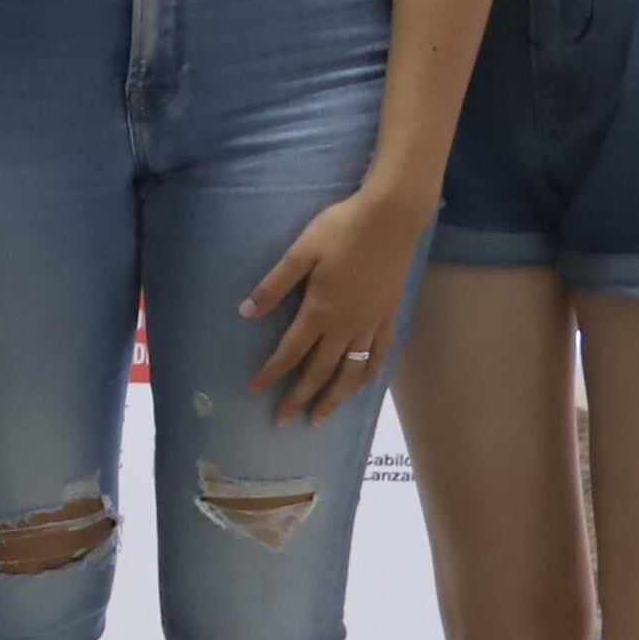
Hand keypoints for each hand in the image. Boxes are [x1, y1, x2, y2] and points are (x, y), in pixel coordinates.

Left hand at [238, 183, 431, 425]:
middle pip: (319, 371)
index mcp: (320, 310)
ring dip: (334, 397)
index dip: (272, 373)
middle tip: (282, 421)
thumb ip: (274, 285)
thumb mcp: (300, 252)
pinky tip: (361, 386)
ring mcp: (371, 323)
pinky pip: (379, 355)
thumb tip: (246, 313)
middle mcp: (346, 325)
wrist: (392, 218)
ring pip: (350, 371)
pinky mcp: (390, 316)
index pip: (290, 352)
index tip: (255, 391)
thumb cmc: (341, 229)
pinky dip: (368, 375)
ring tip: (320, 417)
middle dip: (299, 397)